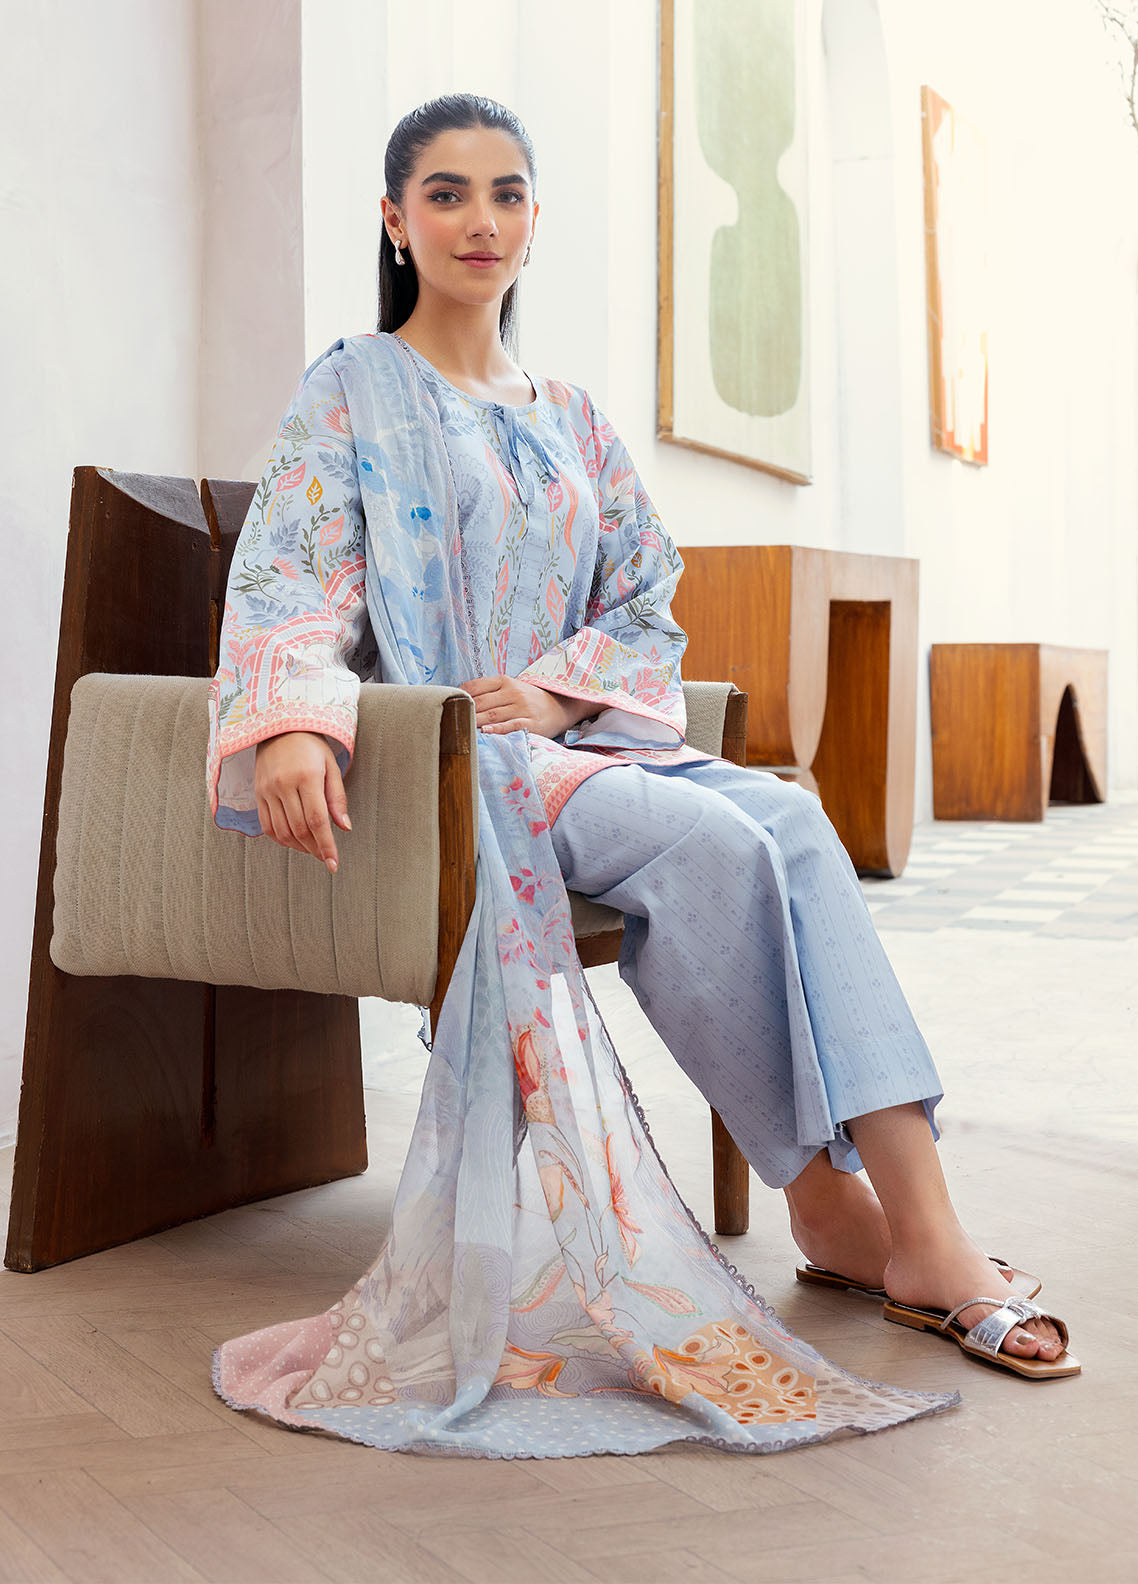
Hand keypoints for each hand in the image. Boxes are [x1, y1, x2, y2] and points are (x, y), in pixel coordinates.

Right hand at [254, 731, 350, 872]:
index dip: (326, 845)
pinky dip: (281, 840)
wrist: (279, 727)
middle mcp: (284, 784)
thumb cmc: (311, 746)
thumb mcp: (331, 766)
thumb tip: (344, 828)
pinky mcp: (257, 794)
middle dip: (315, 849)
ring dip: (299, 847)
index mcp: (307, 776)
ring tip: (314, 850)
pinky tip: (295, 842)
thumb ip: (337, 798)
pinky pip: (267, 826)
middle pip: (299, 829)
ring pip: (282, 832)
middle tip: (327, 858)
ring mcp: (267, 790)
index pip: (317, 820)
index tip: (334, 864)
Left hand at [460, 675, 593, 738]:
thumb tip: (458, 698)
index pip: (475, 686)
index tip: (445, 704)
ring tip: (460, 728)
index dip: (459, 695)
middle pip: (481, 703)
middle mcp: (513, 692)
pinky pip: (511, 726)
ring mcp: (522, 708)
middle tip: (447, 720)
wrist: (560, 706)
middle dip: (464, 711)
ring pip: (492, 715)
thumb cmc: (528, 699)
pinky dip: (497, 729)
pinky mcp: (531, 724)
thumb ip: (487, 691)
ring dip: (474, 722)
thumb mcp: (509, 688)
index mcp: (504, 681)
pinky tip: (485, 732)